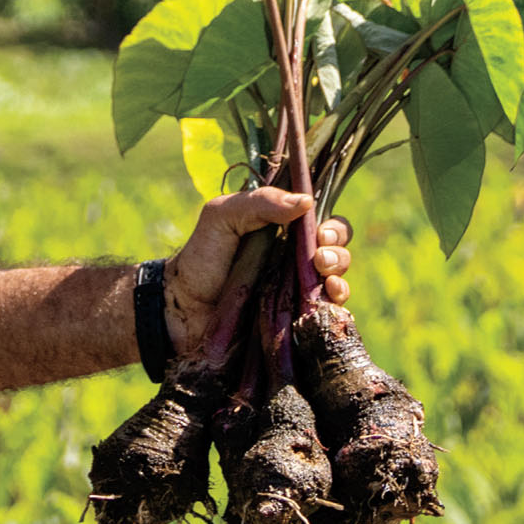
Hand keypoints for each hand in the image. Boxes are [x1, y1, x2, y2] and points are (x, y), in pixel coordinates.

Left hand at [164, 189, 353, 358]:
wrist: (183, 309)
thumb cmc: (202, 258)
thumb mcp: (222, 217)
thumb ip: (260, 202)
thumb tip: (307, 202)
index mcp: (285, 232)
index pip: (325, 223)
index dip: (332, 227)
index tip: (319, 233)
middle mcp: (297, 260)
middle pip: (339, 251)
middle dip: (338, 252)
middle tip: (319, 259)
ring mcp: (299, 292)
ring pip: (339, 281)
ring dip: (340, 278)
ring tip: (324, 281)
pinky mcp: (297, 321)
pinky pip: (330, 314)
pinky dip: (338, 308)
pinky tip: (330, 302)